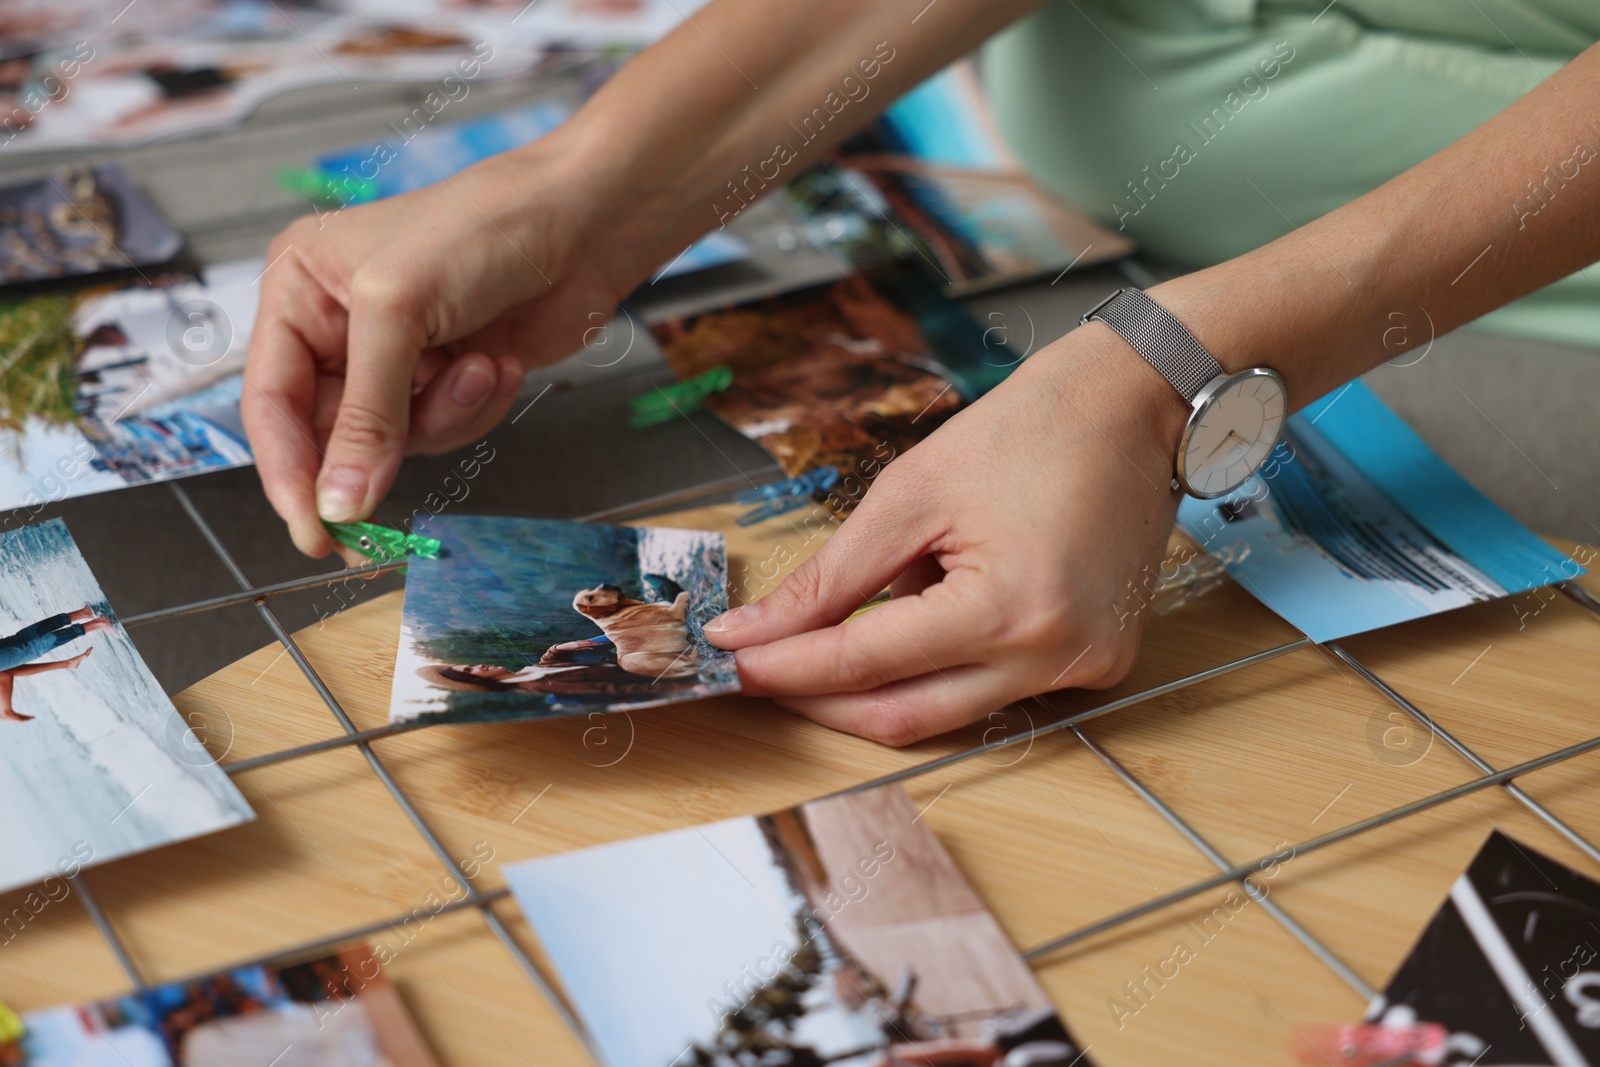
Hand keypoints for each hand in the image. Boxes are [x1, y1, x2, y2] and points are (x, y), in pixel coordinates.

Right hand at [242, 142, 664, 556]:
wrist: (582, 223)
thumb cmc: (482, 227)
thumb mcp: (399, 311)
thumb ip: (366, 414)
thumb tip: (339, 501)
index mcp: (299, 288)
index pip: (271, 401)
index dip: (288, 473)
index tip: (310, 531)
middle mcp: (340, 325)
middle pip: (329, 432)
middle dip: (375, 451)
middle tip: (383, 504)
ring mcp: (399, 355)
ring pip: (394, 441)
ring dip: (442, 416)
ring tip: (478, 365)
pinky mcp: (450, 376)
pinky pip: (444, 431)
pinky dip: (474, 408)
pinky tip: (497, 363)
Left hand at [705, 324, 1185, 745]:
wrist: (1132, 405)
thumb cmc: (1028, 432)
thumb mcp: (908, 496)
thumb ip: (828, 579)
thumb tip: (754, 632)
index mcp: (1008, 610)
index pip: (865, 664)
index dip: (787, 666)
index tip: (731, 661)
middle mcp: (1052, 658)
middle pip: (903, 718)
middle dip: (822, 697)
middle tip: (764, 664)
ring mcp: (1083, 669)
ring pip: (947, 710)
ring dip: (882, 678)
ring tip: (855, 612)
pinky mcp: (1098, 665)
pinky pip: (994, 688)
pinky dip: (943, 661)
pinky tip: (935, 603)